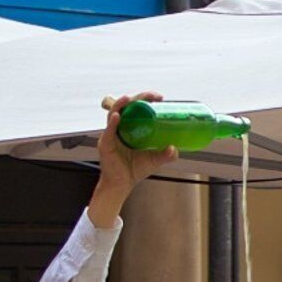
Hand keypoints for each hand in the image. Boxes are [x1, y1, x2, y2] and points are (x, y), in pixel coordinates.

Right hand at [92, 92, 174, 219]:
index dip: (146, 100)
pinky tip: (117, 116)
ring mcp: (111, 135)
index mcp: (130, 128)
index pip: (136, 108)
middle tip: (153, 96)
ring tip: (129, 98)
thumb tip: (175, 148)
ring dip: (121, 104)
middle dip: (138, 98)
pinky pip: (109, 131)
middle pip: (126, 107)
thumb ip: (166, 154)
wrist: (122, 184)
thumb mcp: (154, 159)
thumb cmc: (134, 170)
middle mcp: (119, 128)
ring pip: (114, 114)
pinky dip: (113, 123)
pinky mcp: (106, 144)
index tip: (160, 98)